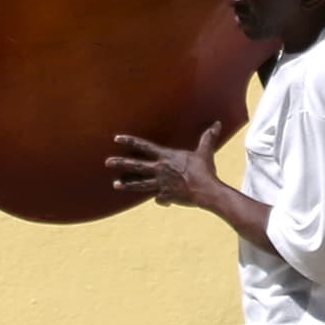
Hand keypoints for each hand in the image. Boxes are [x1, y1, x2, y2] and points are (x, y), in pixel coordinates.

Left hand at [108, 125, 223, 208]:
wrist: (205, 190)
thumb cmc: (204, 170)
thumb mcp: (205, 151)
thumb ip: (208, 137)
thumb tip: (218, 123)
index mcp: (166, 156)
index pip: (144, 147)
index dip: (130, 141)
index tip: (116, 139)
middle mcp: (160, 169)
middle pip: (136, 166)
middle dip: (120, 163)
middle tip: (107, 162)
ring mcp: (161, 184)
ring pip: (140, 184)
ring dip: (127, 184)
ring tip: (115, 185)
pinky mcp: (166, 196)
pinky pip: (159, 198)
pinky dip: (160, 199)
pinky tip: (159, 200)